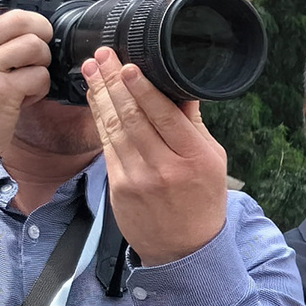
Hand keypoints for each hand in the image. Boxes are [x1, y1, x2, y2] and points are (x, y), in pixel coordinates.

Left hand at [82, 50, 228, 265]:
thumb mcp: (213, 162)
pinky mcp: (119, 187)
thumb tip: (178, 89)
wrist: (185, 249)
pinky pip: (107, 145)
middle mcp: (165, 168)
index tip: (127, 65)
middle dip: (114, 82)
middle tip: (101, 56)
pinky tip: (94, 100)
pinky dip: (99, 119)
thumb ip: (192, 126)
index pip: (164, 115)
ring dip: (100, 95)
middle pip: (133, 116)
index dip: (142, 89)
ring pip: (114, 128)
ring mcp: (138, 178)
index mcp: (194, 158)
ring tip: (92, 69)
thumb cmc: (203, 201)